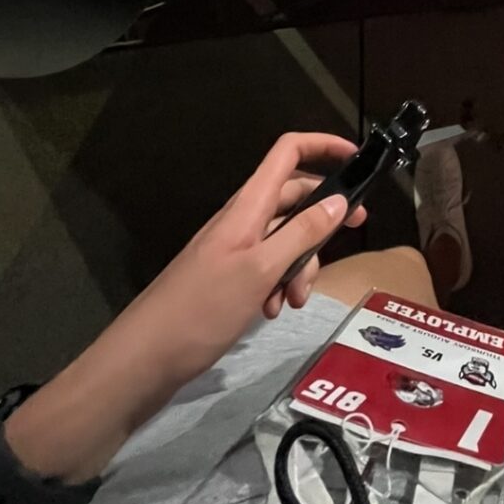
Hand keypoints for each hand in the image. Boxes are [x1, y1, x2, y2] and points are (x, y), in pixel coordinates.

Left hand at [129, 131, 367, 376]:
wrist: (145, 358)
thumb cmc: (202, 309)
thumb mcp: (260, 271)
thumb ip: (301, 234)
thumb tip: (338, 201)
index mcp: (248, 206)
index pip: (288, 153)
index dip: (323, 146)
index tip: (358, 159)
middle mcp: (243, 220)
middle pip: (295, 197)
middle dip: (324, 217)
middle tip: (355, 231)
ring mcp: (236, 249)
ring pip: (287, 238)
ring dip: (302, 264)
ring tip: (296, 298)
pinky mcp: (231, 278)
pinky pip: (269, 268)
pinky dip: (280, 284)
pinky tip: (274, 309)